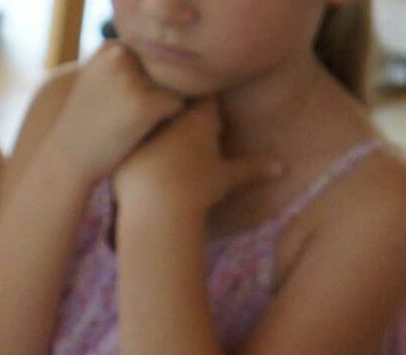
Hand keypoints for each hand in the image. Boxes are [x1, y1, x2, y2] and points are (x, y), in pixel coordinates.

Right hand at [55, 43, 185, 183]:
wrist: (67, 162)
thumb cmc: (86, 127)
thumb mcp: (95, 81)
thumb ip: (121, 65)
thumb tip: (160, 57)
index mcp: (110, 47)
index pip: (150, 54)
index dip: (146, 79)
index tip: (126, 103)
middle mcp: (121, 55)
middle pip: (164, 66)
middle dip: (158, 87)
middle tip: (132, 116)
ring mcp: (133, 79)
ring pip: (173, 84)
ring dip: (164, 102)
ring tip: (139, 124)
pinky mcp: (146, 104)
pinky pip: (178, 104)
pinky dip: (169, 119)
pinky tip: (148, 133)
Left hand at [113, 100, 278, 217]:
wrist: (159, 208)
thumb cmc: (198, 192)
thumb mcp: (228, 178)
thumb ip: (253, 168)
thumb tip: (282, 167)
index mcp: (200, 115)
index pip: (206, 96)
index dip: (207, 107)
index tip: (207, 123)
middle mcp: (172, 112)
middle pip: (177, 100)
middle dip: (179, 110)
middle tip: (183, 130)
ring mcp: (146, 123)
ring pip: (151, 113)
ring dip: (154, 123)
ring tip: (159, 148)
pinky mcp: (123, 139)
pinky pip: (128, 133)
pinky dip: (131, 141)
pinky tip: (136, 158)